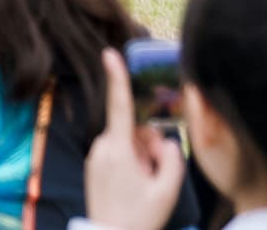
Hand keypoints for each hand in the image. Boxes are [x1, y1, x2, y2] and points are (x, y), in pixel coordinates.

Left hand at [82, 48, 183, 229]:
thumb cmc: (139, 218)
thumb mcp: (167, 191)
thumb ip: (172, 158)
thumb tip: (164, 140)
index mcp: (118, 149)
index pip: (120, 106)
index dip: (117, 77)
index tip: (109, 53)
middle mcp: (102, 147)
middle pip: (134, 131)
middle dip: (149, 146)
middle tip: (154, 176)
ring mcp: (95, 156)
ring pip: (128, 144)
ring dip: (141, 158)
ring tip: (143, 186)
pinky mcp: (94, 165)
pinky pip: (119, 155)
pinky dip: (132, 165)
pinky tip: (134, 187)